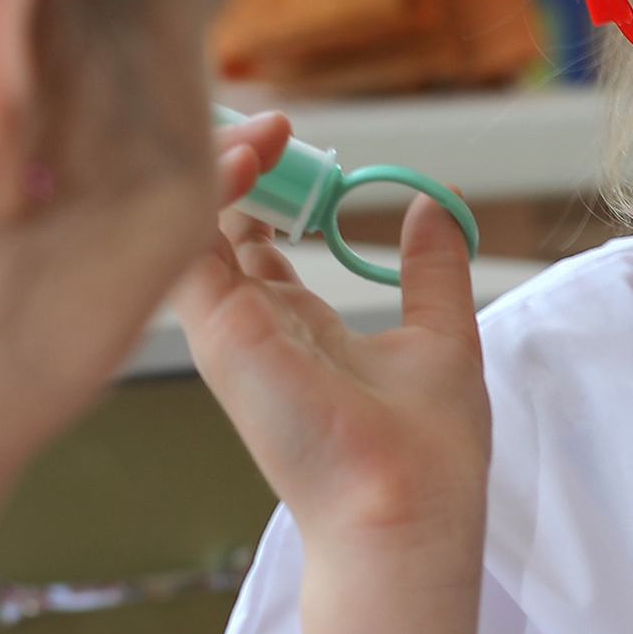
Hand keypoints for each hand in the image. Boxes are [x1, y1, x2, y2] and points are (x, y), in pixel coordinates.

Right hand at [178, 116, 489, 574]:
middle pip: (213, 222)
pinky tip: (255, 154)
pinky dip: (215, 186)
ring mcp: (225, 328)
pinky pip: (190, 239)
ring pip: (190, 223)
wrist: (406, 509)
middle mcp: (249, 325)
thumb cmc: (427, 451)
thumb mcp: (442, 335)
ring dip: (221, 162)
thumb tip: (434, 208)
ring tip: (270, 131)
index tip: (294, 141)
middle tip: (275, 124)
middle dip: (233, 161)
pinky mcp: (216, 331)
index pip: (251, 239)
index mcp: (293, 328)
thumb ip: (432, 272)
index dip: (266, 183)